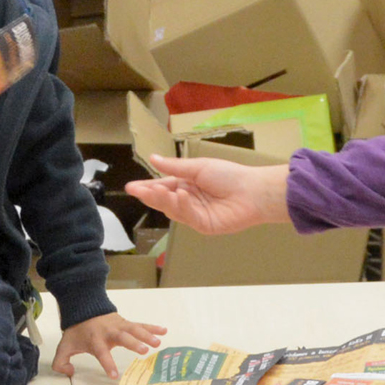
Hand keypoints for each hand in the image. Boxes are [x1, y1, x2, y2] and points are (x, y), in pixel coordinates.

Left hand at [51, 313, 168, 379]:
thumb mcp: (65, 346)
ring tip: (158, 342)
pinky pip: (141, 325)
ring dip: (147, 335)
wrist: (84, 308)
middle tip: (144, 351)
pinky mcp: (126, 322)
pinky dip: (152, 327)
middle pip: (123, 337)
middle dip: (133, 343)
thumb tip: (69, 373)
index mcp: (95, 340)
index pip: (101, 353)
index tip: (114, 375)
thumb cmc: (77, 331)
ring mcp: (119, 325)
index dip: (107, 363)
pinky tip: (164, 331)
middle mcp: (109, 332)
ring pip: (134, 329)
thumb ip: (61, 362)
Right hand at [124, 154, 289, 234]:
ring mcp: (195, 215)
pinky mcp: (204, 226)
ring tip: (157, 190)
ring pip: (173, 210)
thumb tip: (153, 158)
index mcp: (187, 184)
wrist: (253, 191)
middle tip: (137, 190)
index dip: (147, 187)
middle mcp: (189, 200)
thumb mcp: (199, 167)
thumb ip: (175, 167)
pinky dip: (182, 206)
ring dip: (164, 200)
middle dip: (150, 195)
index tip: (131, 186)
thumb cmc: (229, 175)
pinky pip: (187, 217)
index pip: (163, 186)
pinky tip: (181, 195)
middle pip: (164, 200)